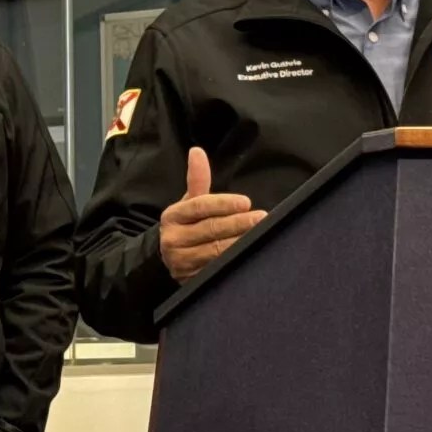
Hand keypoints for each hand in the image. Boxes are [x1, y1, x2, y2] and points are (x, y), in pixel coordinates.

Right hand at [160, 147, 265, 282]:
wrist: (169, 258)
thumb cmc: (186, 225)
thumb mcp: (189, 203)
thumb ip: (198, 180)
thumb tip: (197, 151)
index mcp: (173, 216)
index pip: (200, 207)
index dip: (223, 204)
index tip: (246, 202)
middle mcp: (173, 238)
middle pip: (210, 229)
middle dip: (238, 223)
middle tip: (262, 218)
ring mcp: (181, 261)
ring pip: (215, 251)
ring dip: (240, 243)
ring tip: (260, 235)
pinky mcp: (191, 279)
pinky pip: (216, 269)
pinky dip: (234, 262)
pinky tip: (250, 256)